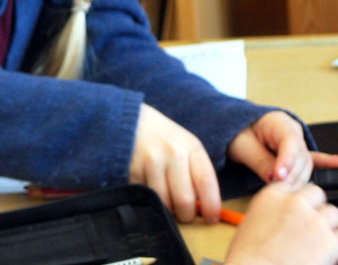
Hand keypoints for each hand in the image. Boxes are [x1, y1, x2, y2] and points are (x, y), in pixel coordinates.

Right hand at [130, 103, 220, 223]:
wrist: (126, 120)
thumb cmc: (161, 137)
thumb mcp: (184, 144)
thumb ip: (196, 171)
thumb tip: (205, 206)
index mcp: (191, 146)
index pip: (206, 181)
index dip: (211, 205)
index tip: (211, 217)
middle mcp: (172, 152)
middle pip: (185, 199)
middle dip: (186, 215)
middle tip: (185, 215)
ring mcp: (150, 161)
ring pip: (164, 203)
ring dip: (167, 211)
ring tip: (166, 203)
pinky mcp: (132, 169)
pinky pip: (145, 197)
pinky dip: (149, 200)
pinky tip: (149, 190)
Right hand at [223, 182, 337, 264]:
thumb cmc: (249, 256)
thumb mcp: (251, 222)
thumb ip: (272, 211)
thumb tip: (285, 214)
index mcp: (272, 195)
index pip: (294, 185)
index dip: (297, 198)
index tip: (297, 208)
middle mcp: (295, 203)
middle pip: (317, 193)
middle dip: (315, 207)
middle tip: (309, 224)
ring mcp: (314, 220)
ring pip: (333, 213)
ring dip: (327, 224)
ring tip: (316, 240)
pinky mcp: (330, 241)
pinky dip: (335, 245)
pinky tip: (321, 253)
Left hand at [227, 111, 337, 184]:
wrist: (231, 128)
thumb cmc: (234, 132)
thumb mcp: (241, 145)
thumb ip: (259, 161)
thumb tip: (275, 178)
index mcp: (278, 122)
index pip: (289, 143)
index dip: (286, 162)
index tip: (279, 176)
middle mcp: (292, 131)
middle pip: (301, 158)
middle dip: (291, 175)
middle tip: (278, 189)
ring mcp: (297, 141)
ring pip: (305, 166)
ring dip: (297, 179)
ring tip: (287, 191)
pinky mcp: (297, 153)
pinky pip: (314, 159)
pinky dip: (327, 162)